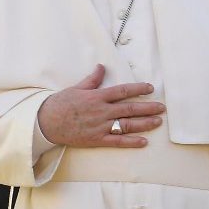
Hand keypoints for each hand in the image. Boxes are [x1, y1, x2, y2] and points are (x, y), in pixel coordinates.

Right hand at [37, 64, 163, 147]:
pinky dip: (131, 142)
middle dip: (148, 108)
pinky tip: (143, 141)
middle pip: (130, 109)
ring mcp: (100, 126)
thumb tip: (102, 67)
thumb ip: (92, 79)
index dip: (138, 89)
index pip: (122, 91)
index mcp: (97, 97)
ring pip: (127, 125)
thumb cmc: (60, 104)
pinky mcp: (96, 139)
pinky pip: (117, 141)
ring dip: (144, 123)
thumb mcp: (77, 88)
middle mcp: (101, 111)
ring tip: (157, 122)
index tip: (150, 88)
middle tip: (161, 108)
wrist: (46, 122)